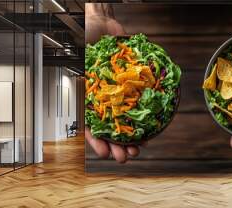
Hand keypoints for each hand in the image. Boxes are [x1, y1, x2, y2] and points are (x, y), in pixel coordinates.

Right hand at [85, 4, 140, 162]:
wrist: (103, 27)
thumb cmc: (88, 40)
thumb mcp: (83, 60)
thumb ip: (85, 75)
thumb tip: (83, 83)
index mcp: (90, 100)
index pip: (91, 127)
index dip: (98, 142)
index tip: (105, 152)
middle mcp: (106, 101)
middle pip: (111, 131)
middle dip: (117, 146)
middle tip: (125, 156)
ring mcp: (121, 98)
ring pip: (125, 125)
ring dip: (130, 140)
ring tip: (137, 150)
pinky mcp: (134, 92)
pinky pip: (138, 111)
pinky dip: (142, 124)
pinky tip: (148, 133)